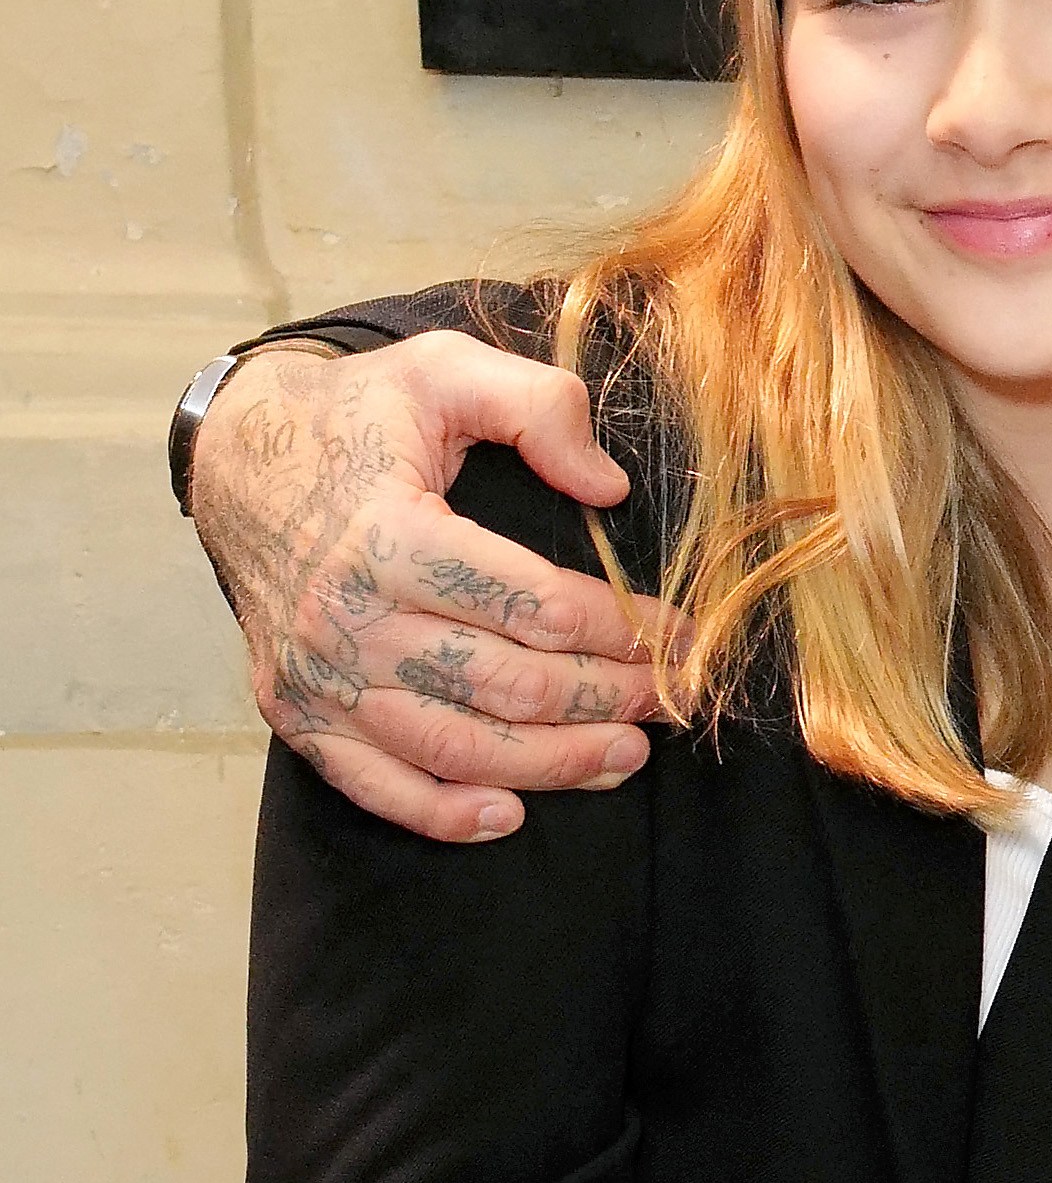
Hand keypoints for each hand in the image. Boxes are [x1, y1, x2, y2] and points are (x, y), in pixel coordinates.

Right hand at [188, 334, 667, 842]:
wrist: (237, 457)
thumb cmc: (356, 415)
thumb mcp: (443, 369)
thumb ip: (537, 406)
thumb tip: (608, 488)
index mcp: (390, 536)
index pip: (536, 607)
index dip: (624, 629)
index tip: (682, 633)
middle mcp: (348, 618)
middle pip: (509, 686)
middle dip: (608, 699)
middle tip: (670, 698)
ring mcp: (318, 676)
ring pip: (456, 747)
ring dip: (554, 764)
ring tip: (626, 754)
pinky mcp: (295, 712)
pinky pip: (375, 786)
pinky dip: (444, 813)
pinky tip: (510, 812)